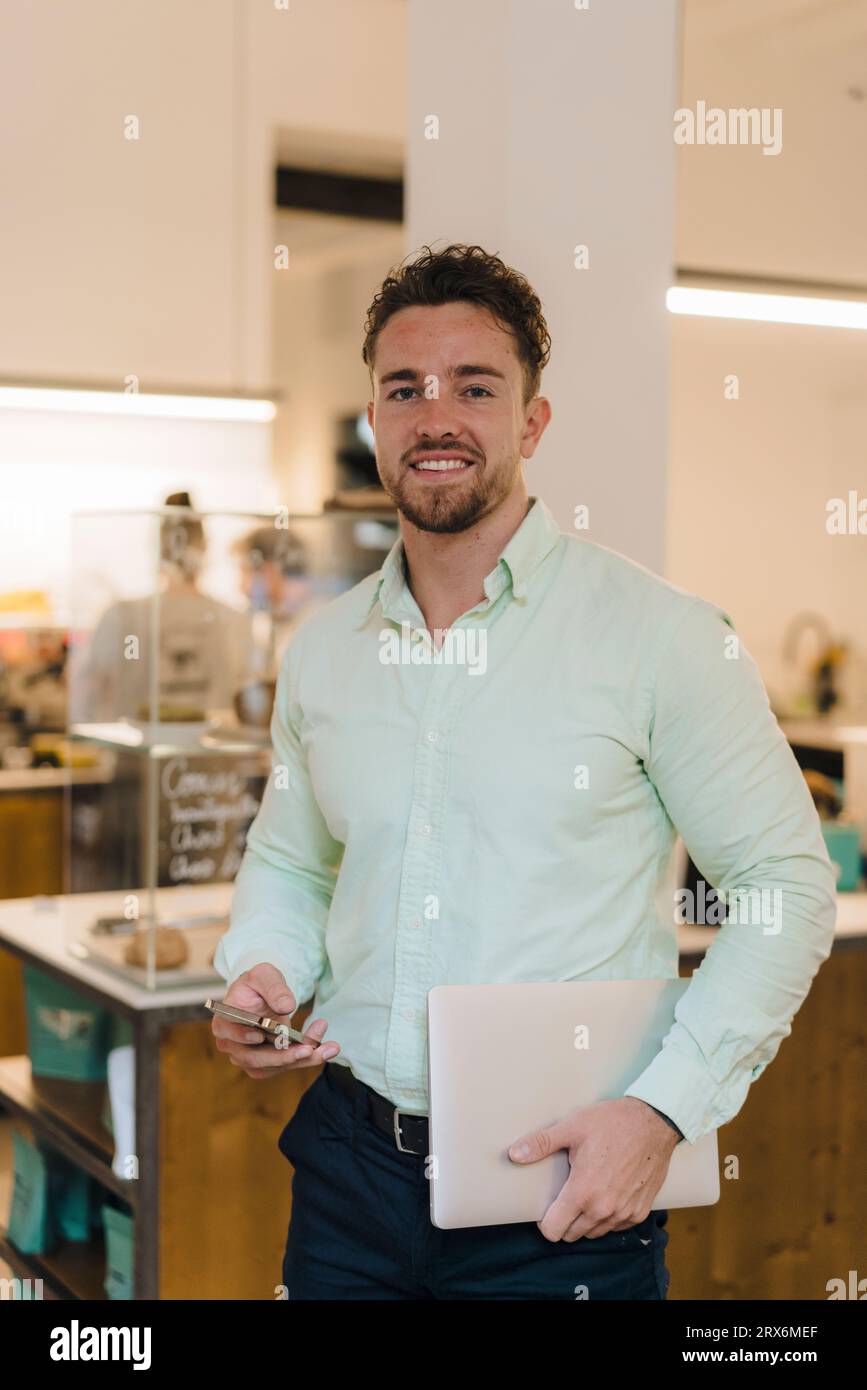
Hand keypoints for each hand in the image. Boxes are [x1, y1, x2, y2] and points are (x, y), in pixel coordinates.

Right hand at [210, 962, 340, 1079]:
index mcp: (225, 1022)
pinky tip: (326, 1049)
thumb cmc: (258, 984)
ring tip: (329, 1048)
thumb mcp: (264, 975)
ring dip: (303, 1060)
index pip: (231, 1034)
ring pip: (274, 1066)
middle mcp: (232, 1045)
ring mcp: (247, 1058)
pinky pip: (285, 1065)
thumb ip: (274, 988)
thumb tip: (286, 1006)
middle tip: (310, 1048)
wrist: (261, 995)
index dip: (245, 1037)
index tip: (263, 1036)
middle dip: (285, 1055)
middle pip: (255, 1059)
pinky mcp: (265, 1064)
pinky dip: (306, 1059)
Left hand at [508, 1096, 678, 1241]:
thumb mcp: (572, 1127)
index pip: (554, 1230)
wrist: (653, 1122)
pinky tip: (605, 1196)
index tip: (545, 1209)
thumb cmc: (612, 1122)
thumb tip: (514, 1154)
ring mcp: (624, 1213)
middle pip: (572, 1235)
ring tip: (585, 1195)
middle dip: (564, 1221)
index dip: (545, 1222)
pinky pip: (616, 1227)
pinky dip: (607, 1218)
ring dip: (585, 1221)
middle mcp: (604, 1209)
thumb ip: (541, 1143)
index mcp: (583, 1191)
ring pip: (594, 1233)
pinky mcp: (640, 1212)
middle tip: (565, 1197)